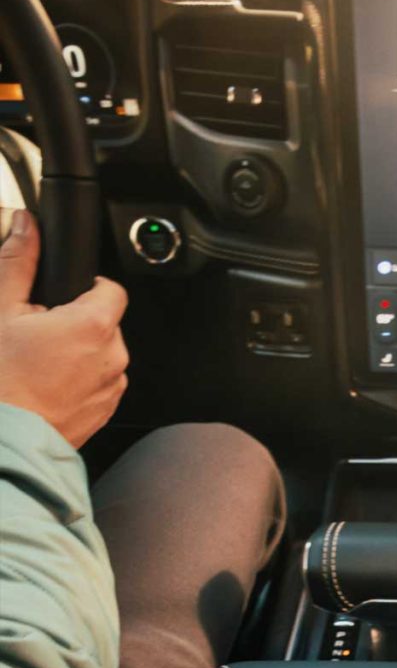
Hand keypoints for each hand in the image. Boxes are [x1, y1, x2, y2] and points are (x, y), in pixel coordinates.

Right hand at [0, 210, 128, 447]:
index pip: (111, 288)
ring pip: (101, 355)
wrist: (1, 441)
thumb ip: (17, 263)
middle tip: (37, 335)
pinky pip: (98, 384)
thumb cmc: (0, 383)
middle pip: (103, 323)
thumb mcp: (0, 311)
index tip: (63, 296)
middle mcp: (113, 355)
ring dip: (77, 354)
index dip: (86, 287)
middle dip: (74, 323)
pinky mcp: (105, 411)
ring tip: (38, 365)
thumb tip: (25, 226)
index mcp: (94, 325)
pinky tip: (45, 387)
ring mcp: (112, 386)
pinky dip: (77, 381)